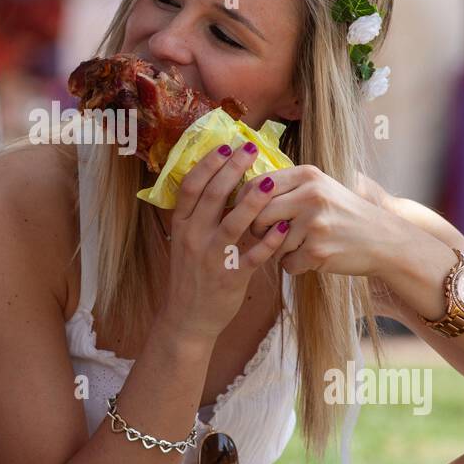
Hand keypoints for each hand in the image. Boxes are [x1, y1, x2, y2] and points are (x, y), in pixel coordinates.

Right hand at [159, 141, 290, 341]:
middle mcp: (194, 238)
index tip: (224, 146)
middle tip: (250, 149)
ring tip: (271, 180)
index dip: (207, 164)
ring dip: (254, 199)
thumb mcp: (185, 241)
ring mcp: (212, 257)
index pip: (191, 187)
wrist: (187, 317)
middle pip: (213, 196)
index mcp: (181, 225)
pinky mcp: (231, 276)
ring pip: (234, 222)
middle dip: (233, 169)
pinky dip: (269, 238)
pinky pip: (253, 254)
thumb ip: (198, 215)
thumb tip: (218, 181)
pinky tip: (282, 224)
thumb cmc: (191, 274)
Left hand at [246, 164, 395, 277]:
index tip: (249, 213)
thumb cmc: (346, 215)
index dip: (247, 203)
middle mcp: (310, 195)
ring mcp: (314, 224)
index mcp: (309, 175)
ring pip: (272, 243)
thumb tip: (243, 194)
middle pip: (259, 214)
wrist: (385, 240)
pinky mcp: (317, 251)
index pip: (258, 185)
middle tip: (268, 235)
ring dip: (281, 250)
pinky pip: (287, 263)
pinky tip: (312, 258)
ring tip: (303, 245)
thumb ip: (287, 187)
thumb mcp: (321, 188)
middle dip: (257, 229)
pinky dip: (295, 265)